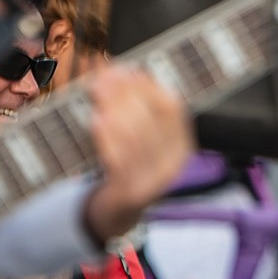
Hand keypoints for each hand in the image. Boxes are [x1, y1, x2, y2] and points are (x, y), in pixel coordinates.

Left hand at [80, 66, 192, 242]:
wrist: (120, 210)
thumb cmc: (127, 164)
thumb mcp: (138, 136)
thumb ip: (131, 107)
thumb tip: (111, 69)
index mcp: (182, 144)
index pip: (172, 107)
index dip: (148, 84)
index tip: (124, 68)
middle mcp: (176, 163)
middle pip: (153, 118)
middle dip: (125, 93)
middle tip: (101, 77)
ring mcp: (156, 181)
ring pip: (137, 136)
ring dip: (114, 109)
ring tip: (96, 93)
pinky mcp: (134, 194)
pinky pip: (121, 161)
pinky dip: (107, 137)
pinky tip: (95, 120)